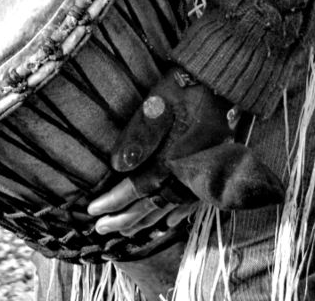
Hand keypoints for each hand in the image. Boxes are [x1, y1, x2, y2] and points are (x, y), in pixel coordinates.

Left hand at [86, 68, 284, 236]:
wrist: (222, 81)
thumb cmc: (184, 86)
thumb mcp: (157, 101)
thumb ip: (140, 134)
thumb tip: (117, 166)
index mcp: (171, 158)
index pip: (136, 188)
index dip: (113, 202)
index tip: (92, 211)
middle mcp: (185, 173)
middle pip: (151, 205)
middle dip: (124, 219)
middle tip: (100, 229)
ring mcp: (199, 175)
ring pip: (169, 208)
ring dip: (146, 221)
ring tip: (125, 232)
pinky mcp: (209, 170)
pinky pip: (191, 203)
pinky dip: (176, 216)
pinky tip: (166, 225)